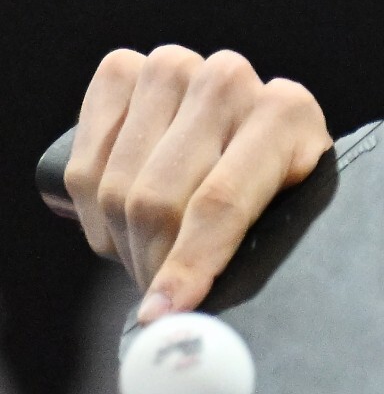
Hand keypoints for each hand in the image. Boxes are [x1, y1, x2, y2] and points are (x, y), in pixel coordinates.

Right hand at [58, 47, 331, 325]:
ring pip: (116, 185)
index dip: (187, 264)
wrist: (254, 133)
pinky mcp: (124, 72)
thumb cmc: (280, 188)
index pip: (220, 201)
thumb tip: (194, 323)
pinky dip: (91, 209)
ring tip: (148, 259)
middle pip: (158, 200)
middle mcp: (230, 81)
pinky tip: (118, 223)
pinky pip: (84, 161)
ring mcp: (175, 70)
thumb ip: (261, 259)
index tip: (166, 312)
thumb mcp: (290, 218)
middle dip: (152, 262)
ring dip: (121, 240)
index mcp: (287, 112)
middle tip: (162, 300)